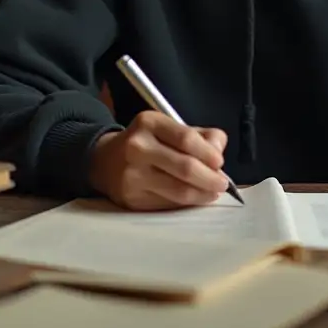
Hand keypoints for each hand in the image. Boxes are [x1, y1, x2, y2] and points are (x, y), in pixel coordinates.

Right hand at [87, 111, 229, 210]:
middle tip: (223, 183)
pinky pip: (168, 204)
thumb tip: (218, 151)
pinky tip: (195, 198)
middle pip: (184, 167)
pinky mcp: (131, 199)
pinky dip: (186, 203)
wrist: (105, 161)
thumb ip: (199, 135)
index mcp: (149, 123)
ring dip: (202, 194)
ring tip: (213, 192)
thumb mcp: (168, 127)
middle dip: (210, 178)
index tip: (220, 162)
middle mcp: (138, 147)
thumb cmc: (146, 142)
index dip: (208, 152)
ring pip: (178, 190)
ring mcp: (133, 176)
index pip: (186, 138)